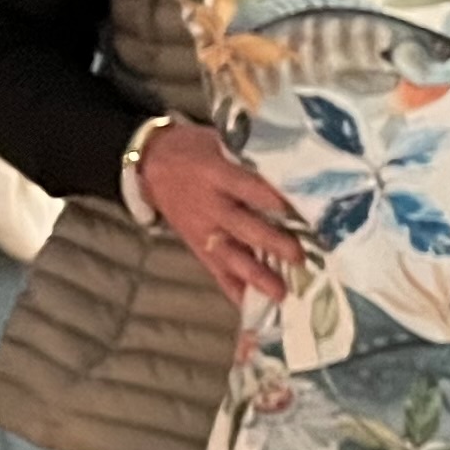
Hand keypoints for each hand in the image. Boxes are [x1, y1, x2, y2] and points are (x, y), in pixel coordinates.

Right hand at [137, 122, 301, 306]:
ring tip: (281, 293)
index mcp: (215, 174)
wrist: (150, 162)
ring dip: (256, 275)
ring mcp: (202, 229)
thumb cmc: (197, 148)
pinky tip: (253, 307)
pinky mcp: (197, 246)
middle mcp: (209, 205)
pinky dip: (234, 289)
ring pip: (230, 256)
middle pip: (243, 226)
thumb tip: (296, 167)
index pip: (247, 187)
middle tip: (300, 257)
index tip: (299, 209)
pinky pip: (216, 271)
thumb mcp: (220, 142)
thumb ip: (250, 156)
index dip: (271, 199)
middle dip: (271, 243)